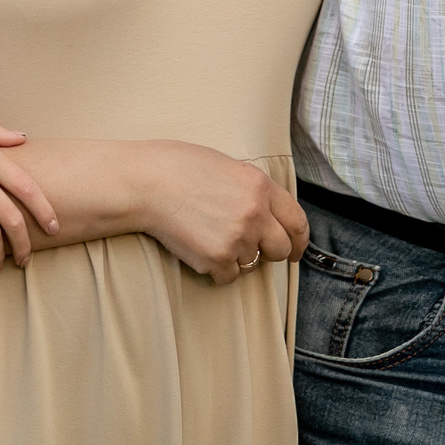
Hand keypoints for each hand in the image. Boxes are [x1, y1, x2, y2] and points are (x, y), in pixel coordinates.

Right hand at [130, 143, 308, 282]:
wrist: (146, 183)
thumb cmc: (180, 168)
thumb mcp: (229, 167)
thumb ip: (254, 191)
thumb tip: (268, 214)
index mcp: (261, 186)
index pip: (297, 221)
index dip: (299, 240)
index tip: (295, 250)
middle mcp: (256, 213)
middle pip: (281, 248)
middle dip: (269, 252)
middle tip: (251, 249)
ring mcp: (238, 238)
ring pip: (251, 264)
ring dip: (236, 257)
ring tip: (210, 235)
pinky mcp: (217, 258)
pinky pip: (228, 276)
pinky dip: (216, 269)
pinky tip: (199, 248)